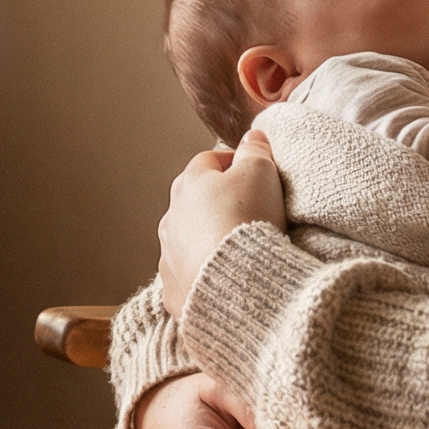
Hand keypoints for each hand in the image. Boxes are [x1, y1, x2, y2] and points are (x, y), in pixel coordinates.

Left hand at [158, 127, 285, 318]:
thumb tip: (252, 137)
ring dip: (209, 241)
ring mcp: (168, 256)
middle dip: (219, 205)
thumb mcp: (260, 172)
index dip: (233, 163)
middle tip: (251, 213)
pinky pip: (189, 278)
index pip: (209, 162)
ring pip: (188, 241)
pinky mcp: (174, 291)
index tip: (254, 172)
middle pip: (195, 203)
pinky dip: (205, 276)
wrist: (236, 281)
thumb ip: (256, 150)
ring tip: (239, 250)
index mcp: (188, 184)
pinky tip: (226, 281)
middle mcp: (171, 218)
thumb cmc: (247, 220)